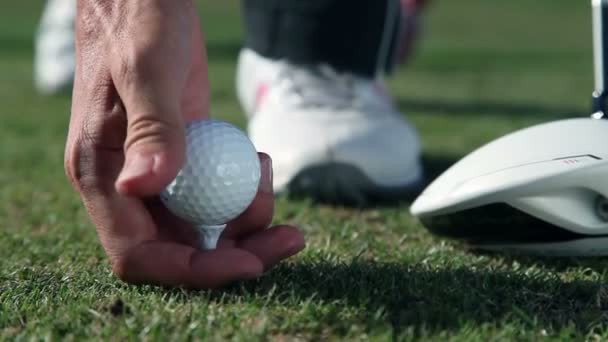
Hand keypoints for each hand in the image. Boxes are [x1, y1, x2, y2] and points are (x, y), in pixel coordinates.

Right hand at [64, 0, 304, 287]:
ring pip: (202, 225)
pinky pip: (214, 194)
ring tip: (270, 179)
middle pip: (180, 248)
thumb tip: (144, 185)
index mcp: (103, 174)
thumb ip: (150, 127)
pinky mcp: (182, 157)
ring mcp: (156, 173)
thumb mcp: (147, 67)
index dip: (194, 270)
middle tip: (291, 237)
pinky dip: (243, 193)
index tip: (250, 264)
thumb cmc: (136, 20)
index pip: (140, 254)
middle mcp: (126, 184)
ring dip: (247, 221)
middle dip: (237, 253)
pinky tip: (260, 163)